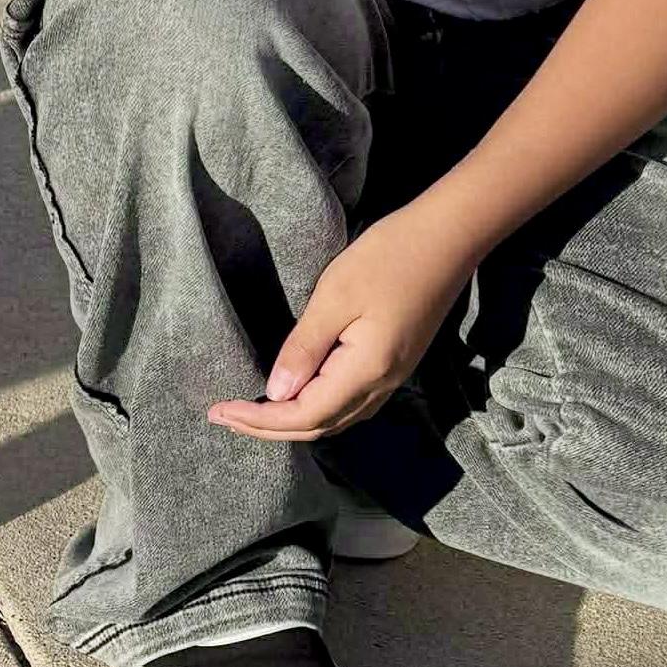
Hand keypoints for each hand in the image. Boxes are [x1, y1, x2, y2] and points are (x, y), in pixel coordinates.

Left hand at [209, 202, 481, 444]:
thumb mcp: (336, 296)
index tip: (219, 411)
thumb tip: (275, 393)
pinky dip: (316, 408)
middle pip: (319, 426)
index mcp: (366, 371)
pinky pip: (350, 403)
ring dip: (292, 422)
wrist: (447, 238)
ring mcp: (392, 376)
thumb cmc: (389, 257)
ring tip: (251, 412)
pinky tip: (295, 396)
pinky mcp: (395, 363)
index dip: (259, 420)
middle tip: (223, 417)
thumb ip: (305, 348)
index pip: (304, 416)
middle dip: (268, 429)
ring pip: (336, 419)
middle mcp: (382, 384)